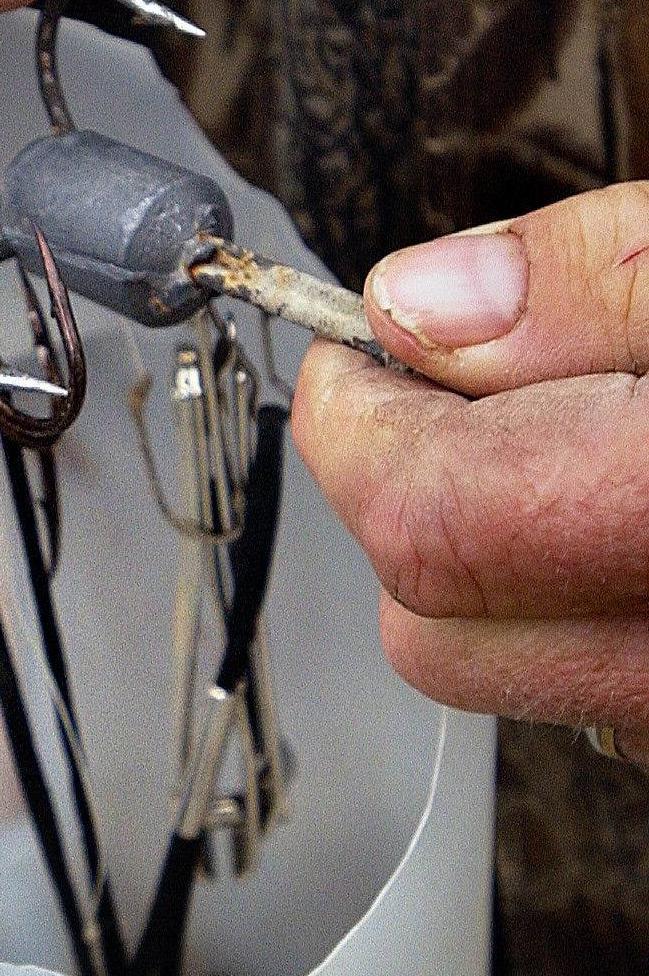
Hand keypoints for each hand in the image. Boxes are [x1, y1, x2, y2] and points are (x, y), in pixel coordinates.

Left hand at [293, 182, 648, 766]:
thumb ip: (598, 282)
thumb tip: (418, 305)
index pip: (437, 518)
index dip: (357, 415)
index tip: (355, 347)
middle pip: (434, 626)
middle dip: (399, 490)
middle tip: (447, 383)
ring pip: (498, 674)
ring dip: (479, 553)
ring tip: (557, 434)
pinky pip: (587, 693)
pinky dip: (564, 600)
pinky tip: (620, 512)